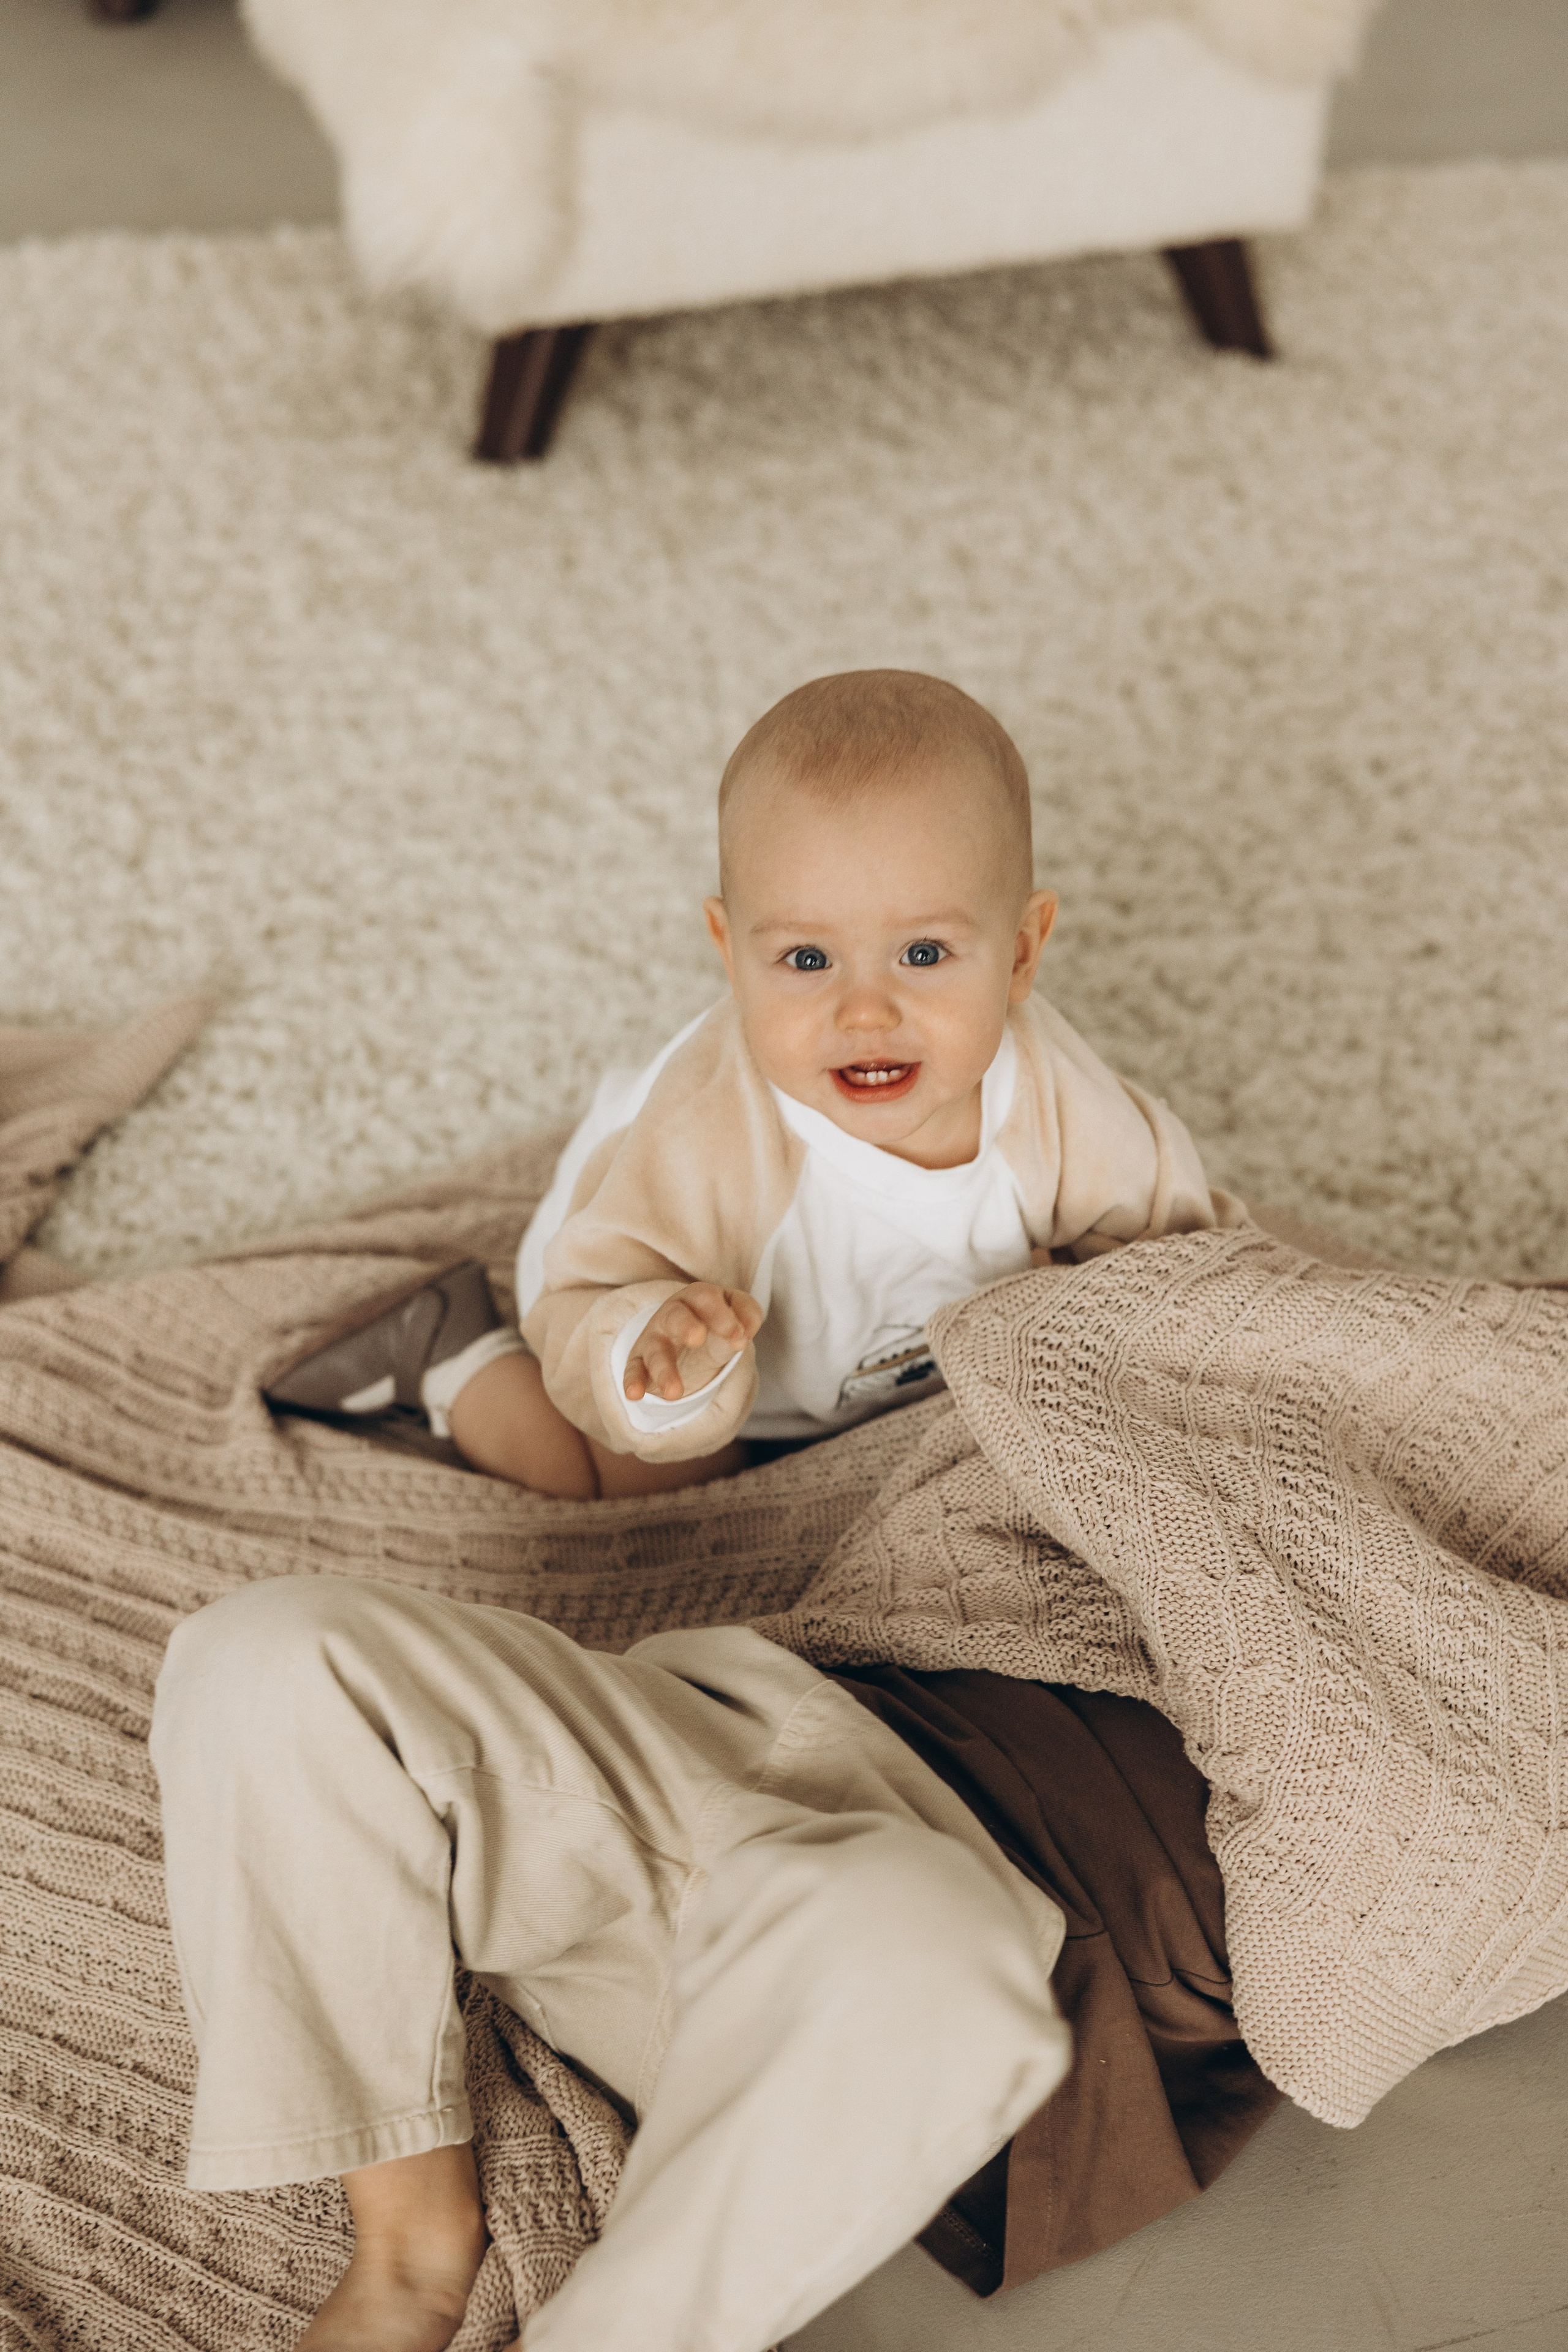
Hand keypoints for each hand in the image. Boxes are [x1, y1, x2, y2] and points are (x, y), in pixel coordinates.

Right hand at [623, 1284, 763, 1404]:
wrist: (687, 1335)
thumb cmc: (714, 1321)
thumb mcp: (734, 1315)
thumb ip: (747, 1315)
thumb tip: (746, 1332)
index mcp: (696, 1298)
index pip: (706, 1299)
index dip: (722, 1316)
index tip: (738, 1337)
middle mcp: (671, 1314)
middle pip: (675, 1316)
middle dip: (686, 1325)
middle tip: (698, 1338)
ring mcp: (654, 1338)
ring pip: (656, 1351)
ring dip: (664, 1370)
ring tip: (675, 1394)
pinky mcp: (640, 1361)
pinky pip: (634, 1370)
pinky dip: (633, 1382)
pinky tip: (634, 1395)